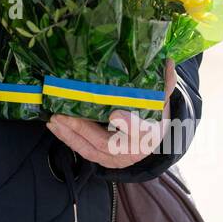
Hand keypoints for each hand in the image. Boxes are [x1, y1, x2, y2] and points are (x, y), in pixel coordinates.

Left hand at [46, 58, 174, 169]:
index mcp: (150, 134)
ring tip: (54, 120)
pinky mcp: (103, 159)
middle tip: (63, 115)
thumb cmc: (154, 117)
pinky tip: (55, 127)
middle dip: (82, 129)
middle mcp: (133, 151)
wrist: (152, 141)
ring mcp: (117, 158)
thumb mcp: (161, 101)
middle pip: (106, 143)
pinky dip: (68, 139)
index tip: (115, 114)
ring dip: (70, 135)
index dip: (129, 124)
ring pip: (91, 149)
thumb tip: (168, 62)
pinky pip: (84, 152)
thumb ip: (164, 84)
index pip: (141, 131)